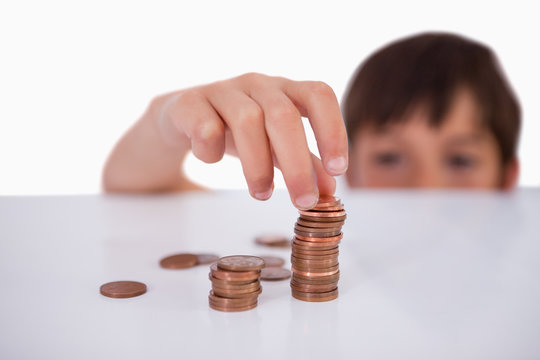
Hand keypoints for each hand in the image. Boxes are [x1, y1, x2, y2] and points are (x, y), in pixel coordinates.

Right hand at [155, 73, 347, 208]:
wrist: (182, 116)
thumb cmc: (237, 130)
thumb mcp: (275, 145)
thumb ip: (303, 163)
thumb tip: (329, 190)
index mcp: (285, 90)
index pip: (318, 95)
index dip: (333, 130)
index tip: (338, 170)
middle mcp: (257, 84)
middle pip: (283, 115)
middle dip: (297, 163)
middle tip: (303, 202)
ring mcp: (222, 90)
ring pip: (247, 120)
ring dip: (258, 164)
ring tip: (262, 194)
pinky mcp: (190, 103)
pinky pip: (205, 126)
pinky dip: (212, 150)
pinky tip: (212, 160)